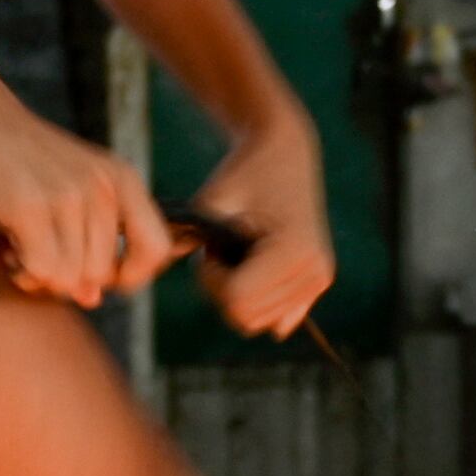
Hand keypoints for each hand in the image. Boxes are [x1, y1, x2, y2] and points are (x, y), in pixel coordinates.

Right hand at [0, 96, 177, 307]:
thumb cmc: (23, 161)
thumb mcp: (71, 194)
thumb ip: (90, 243)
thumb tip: (92, 300)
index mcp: (123, 180)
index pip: (156, 249)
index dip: (132, 274)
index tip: (100, 275)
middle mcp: (103, 187)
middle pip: (101, 274)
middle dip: (69, 277)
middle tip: (42, 254)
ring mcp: (68, 196)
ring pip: (70, 278)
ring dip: (42, 275)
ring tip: (23, 246)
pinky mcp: (31, 206)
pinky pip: (42, 271)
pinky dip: (24, 272)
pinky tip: (12, 250)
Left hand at [189, 108, 334, 341]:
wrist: (284, 153)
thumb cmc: (244, 172)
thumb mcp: (211, 200)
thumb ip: (186, 235)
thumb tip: (156, 262)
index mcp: (295, 251)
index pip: (237, 301)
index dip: (210, 277)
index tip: (209, 245)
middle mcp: (315, 272)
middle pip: (246, 318)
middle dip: (222, 288)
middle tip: (221, 247)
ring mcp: (318, 280)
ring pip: (258, 322)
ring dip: (238, 294)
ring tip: (238, 252)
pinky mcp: (316, 284)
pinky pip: (277, 318)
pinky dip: (257, 300)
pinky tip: (253, 267)